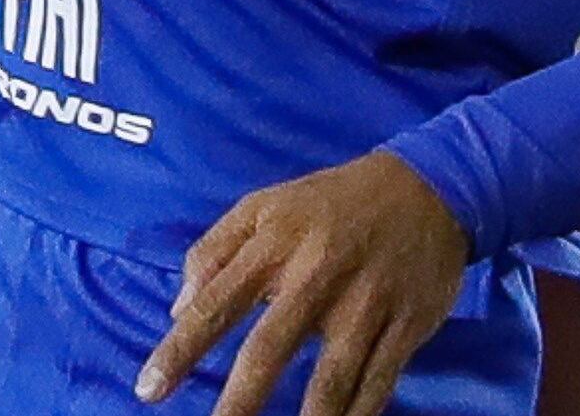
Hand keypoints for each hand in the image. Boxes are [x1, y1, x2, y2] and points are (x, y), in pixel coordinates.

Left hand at [138, 148, 470, 415]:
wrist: (431, 186)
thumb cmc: (331, 204)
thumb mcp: (265, 206)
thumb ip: (213, 250)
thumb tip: (178, 309)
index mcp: (276, 242)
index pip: (217, 301)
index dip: (180, 349)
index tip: (148, 389)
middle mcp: (320, 273)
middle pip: (272, 346)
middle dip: (239, 400)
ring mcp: (367, 301)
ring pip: (333, 377)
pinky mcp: (407, 322)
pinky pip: (379, 383)